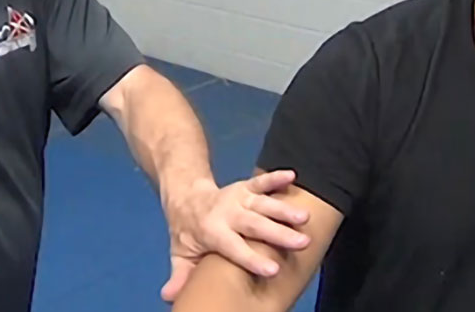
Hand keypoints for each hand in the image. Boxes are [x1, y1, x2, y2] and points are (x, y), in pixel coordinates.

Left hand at [160, 170, 310, 301]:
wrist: (185, 197)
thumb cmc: (188, 233)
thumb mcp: (181, 255)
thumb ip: (180, 276)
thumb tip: (169, 297)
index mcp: (211, 232)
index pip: (234, 247)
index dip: (252, 259)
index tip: (273, 271)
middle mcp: (226, 213)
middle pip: (254, 224)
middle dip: (278, 233)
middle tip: (302, 243)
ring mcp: (237, 198)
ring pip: (263, 203)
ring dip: (284, 209)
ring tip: (305, 217)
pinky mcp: (245, 186)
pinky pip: (261, 181)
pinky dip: (276, 177)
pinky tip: (293, 176)